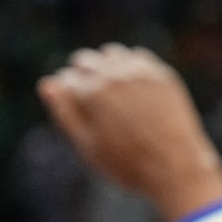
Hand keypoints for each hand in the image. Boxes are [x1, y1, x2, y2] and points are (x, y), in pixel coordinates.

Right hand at [37, 43, 221, 221]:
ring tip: (108, 92)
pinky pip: (136, 57)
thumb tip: (47, 83)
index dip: (64, 94)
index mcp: (91, 93)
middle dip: (80, 75)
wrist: (175, 167)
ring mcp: (140, 72)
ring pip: (110, 53)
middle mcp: (114, 75)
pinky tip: (130, 87)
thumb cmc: (125, 163)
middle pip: (85, 60)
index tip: (71, 108)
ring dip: (104, 66)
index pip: (65, 79)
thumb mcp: (86, 144)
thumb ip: (64, 112)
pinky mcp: (161, 74)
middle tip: (88, 101)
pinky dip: (127, 66)